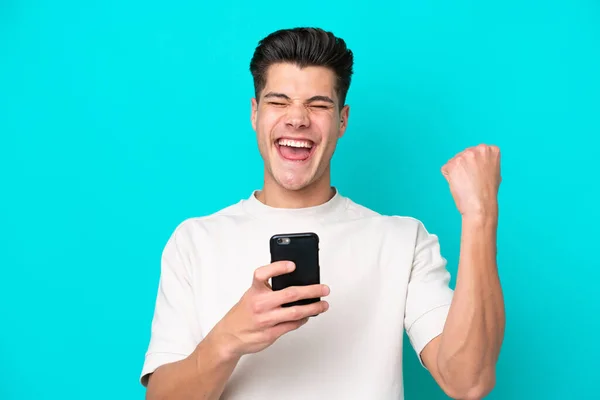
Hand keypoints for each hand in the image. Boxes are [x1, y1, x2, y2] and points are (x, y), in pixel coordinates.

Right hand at [207, 261, 329, 358]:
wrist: (229, 336)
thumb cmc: (243, 313)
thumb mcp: (251, 295)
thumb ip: (269, 288)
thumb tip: (295, 281)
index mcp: (254, 291)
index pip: (263, 274)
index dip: (278, 268)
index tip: (293, 265)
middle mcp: (260, 304)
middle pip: (290, 294)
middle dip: (311, 291)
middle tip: (324, 288)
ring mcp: (265, 320)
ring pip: (295, 312)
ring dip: (313, 308)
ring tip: (323, 305)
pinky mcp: (270, 333)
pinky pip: (292, 325)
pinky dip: (303, 320)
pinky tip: (308, 316)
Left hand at [441, 144, 501, 218]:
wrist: (481, 205)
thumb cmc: (488, 192)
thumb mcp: (494, 172)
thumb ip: (486, 162)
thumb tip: (478, 161)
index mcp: (491, 150)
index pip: (477, 153)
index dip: (476, 166)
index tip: (481, 176)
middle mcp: (479, 149)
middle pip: (464, 155)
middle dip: (465, 167)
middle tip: (472, 181)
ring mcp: (465, 155)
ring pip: (454, 162)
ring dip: (457, 172)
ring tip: (467, 183)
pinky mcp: (453, 163)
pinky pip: (446, 169)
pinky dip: (449, 178)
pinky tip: (459, 184)